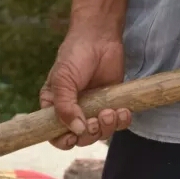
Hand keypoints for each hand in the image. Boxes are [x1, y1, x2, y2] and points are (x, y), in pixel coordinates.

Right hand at [40, 30, 132, 149]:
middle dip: (91, 133)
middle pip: (81, 138)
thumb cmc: (75, 56)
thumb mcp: (63, 79)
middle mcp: (74, 111)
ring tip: (111, 112)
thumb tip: (77, 130)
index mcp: (55, 107)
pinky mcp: (113, 103)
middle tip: (98, 118)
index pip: (55, 135)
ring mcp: (95, 108)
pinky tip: (124, 111)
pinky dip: (122, 121)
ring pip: (101, 133)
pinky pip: (118, 122)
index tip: (74, 136)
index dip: (64, 141)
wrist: (100, 37)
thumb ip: (65, 106)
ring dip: (107, 128)